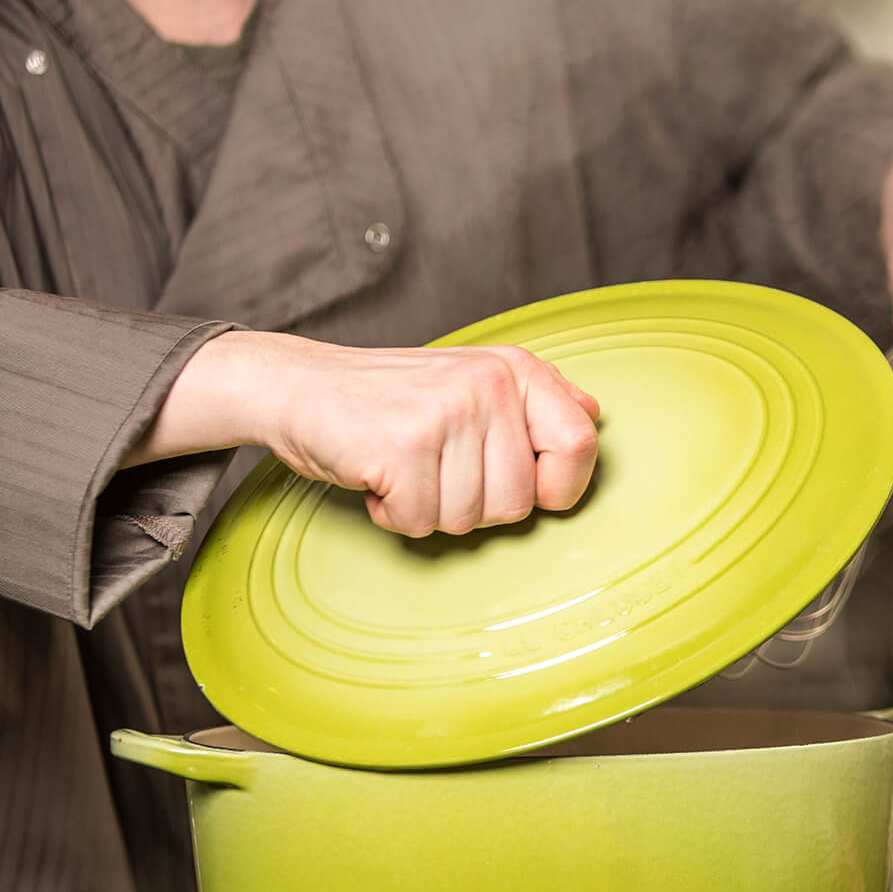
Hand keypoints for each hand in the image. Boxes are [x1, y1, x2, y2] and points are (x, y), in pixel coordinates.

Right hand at [128, 331, 599, 536]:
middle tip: (436, 469)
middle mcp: (487, 383)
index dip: (556, 487)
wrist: (299, 387)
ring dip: (430, 510)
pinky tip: (379, 477)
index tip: (525, 487)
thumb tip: (593, 417)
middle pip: (519, 502)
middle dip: (474, 506)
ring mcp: (446, 412)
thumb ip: (536, 401)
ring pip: (470, 518)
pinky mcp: (402, 445)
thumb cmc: (390, 399)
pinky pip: (420, 521)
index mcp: (514, 370)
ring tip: (406, 467)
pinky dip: (393, 514)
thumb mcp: (472, 382)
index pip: (581, 446)